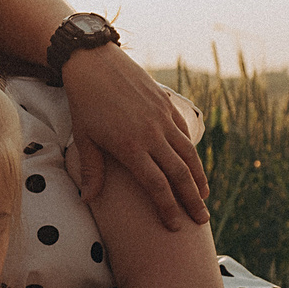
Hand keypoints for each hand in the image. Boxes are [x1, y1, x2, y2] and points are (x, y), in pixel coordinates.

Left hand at [61, 47, 209, 227]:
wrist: (93, 61)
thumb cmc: (84, 102)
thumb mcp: (84, 138)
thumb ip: (92, 170)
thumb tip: (87, 199)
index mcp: (130, 147)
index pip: (156, 186)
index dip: (168, 208)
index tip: (175, 226)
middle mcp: (151, 134)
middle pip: (179, 174)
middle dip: (191, 200)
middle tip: (201, 220)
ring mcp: (162, 118)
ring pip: (188, 153)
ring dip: (198, 177)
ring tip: (204, 197)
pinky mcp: (166, 104)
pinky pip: (184, 133)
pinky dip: (192, 152)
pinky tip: (194, 165)